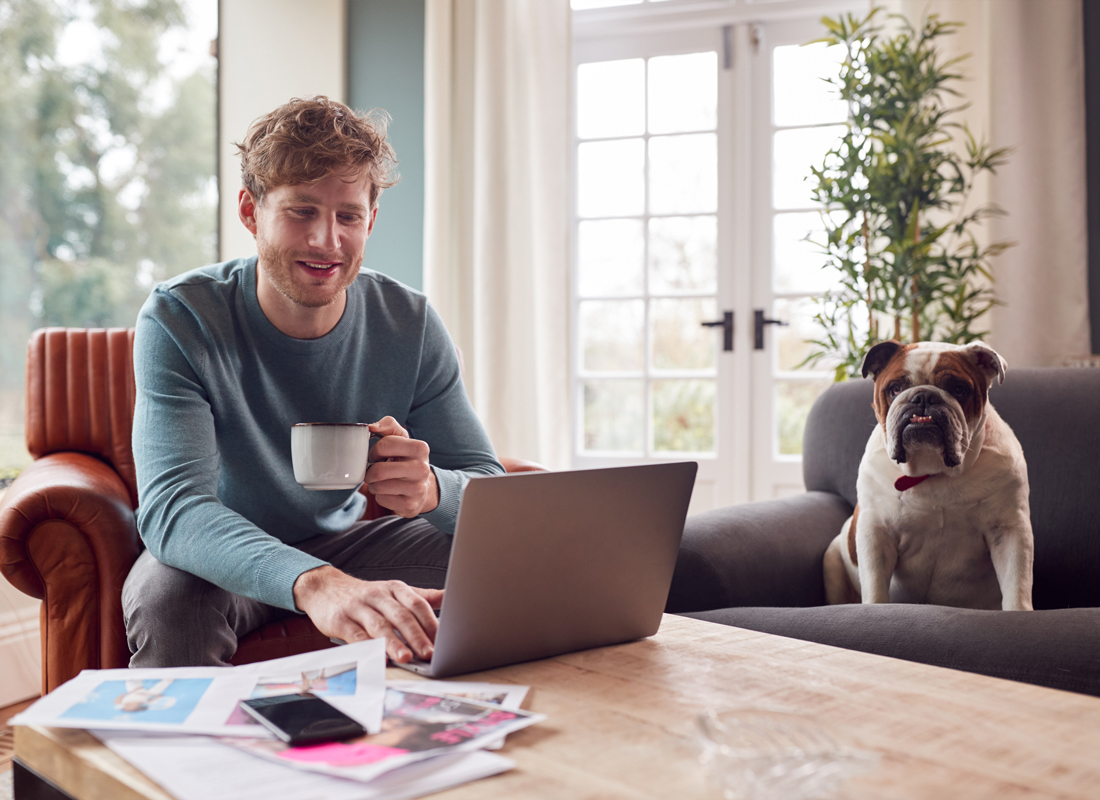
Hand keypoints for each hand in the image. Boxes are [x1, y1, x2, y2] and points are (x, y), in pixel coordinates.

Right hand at [293, 565, 443, 662]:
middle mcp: (379, 596)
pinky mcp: (341, 620)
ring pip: (380, 625)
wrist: (324, 587)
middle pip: (401, 615)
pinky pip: (356, 635)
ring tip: (407, 657)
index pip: (417, 604)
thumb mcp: (394, 591)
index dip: (431, 622)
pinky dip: (368, 647)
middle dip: (417, 635)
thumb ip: (421, 597)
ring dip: (394, 643)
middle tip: (430, 653)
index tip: (445, 640)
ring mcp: (359, 607)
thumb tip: (450, 597)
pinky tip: (378, 658)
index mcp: (395, 589)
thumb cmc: (365, 595)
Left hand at [365, 416, 438, 516]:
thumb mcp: (401, 438)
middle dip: (370, 472)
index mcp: (421, 448)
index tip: (377, 455)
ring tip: (382, 482)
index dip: (374, 451)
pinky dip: (380, 496)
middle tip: (374, 471)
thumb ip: (388, 425)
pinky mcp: (410, 505)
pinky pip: (381, 500)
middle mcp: (422, 469)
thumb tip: (371, 427)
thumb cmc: (406, 459)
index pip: (383, 445)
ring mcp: (417, 489)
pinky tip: (389, 492)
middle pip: (378, 470)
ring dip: (374, 485)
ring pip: (378, 487)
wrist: (424, 488)